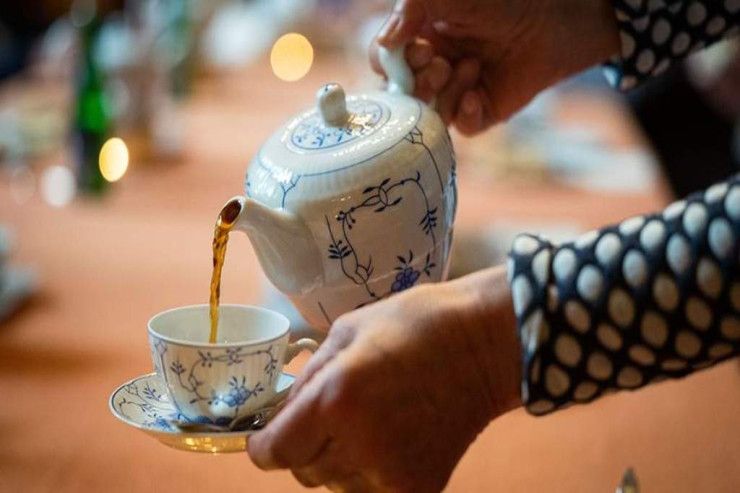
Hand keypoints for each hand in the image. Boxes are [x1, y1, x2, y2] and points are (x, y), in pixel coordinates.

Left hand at [248, 266, 521, 491]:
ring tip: (364, 423)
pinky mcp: (419, 488)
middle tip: (325, 417)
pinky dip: (366, 473)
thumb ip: (307, 378)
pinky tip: (387, 439)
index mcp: (337, 398)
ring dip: (336, 460)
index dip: (263, 446)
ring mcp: (392, 473)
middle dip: (303, 446)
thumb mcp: (347, 331)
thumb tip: (282, 414)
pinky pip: (368, 492)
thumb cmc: (414, 324)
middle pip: (302, 471)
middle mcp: (360, 444)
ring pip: (334, 485)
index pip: (274, 452)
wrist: (485, 346)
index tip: (266, 436)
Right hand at [370, 0, 619, 134]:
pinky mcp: (481, 112)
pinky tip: (476, 94)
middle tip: (441, 64)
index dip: (392, 64)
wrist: (550, 22)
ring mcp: (456, 92)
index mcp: (418, 39)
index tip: (419, 49)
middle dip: (418, 82)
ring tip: (470, 67)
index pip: (384, 62)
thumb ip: (409, 10)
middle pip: (401, 95)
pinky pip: (460, 127)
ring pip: (428, 114)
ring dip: (443, 94)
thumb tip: (384, 43)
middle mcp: (433, 68)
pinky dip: (464, 114)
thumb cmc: (499, 2)